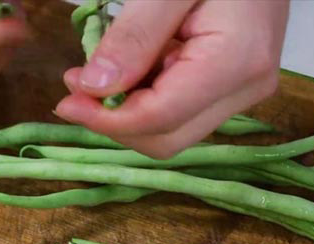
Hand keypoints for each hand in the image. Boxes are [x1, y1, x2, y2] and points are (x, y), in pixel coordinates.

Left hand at [55, 0, 289, 158]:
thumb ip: (134, 35)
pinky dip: (147, 98)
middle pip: (167, 138)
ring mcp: (243, 92)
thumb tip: (95, 89)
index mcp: (236, 61)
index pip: (160, 118)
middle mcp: (246, 89)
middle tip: (79, 85)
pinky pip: (182, 112)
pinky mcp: (233, 88)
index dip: (107, 120)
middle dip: (115, 121)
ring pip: (172, 131)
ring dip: (128, 110)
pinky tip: (135, 65)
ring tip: (104, 69)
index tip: (67, 101)